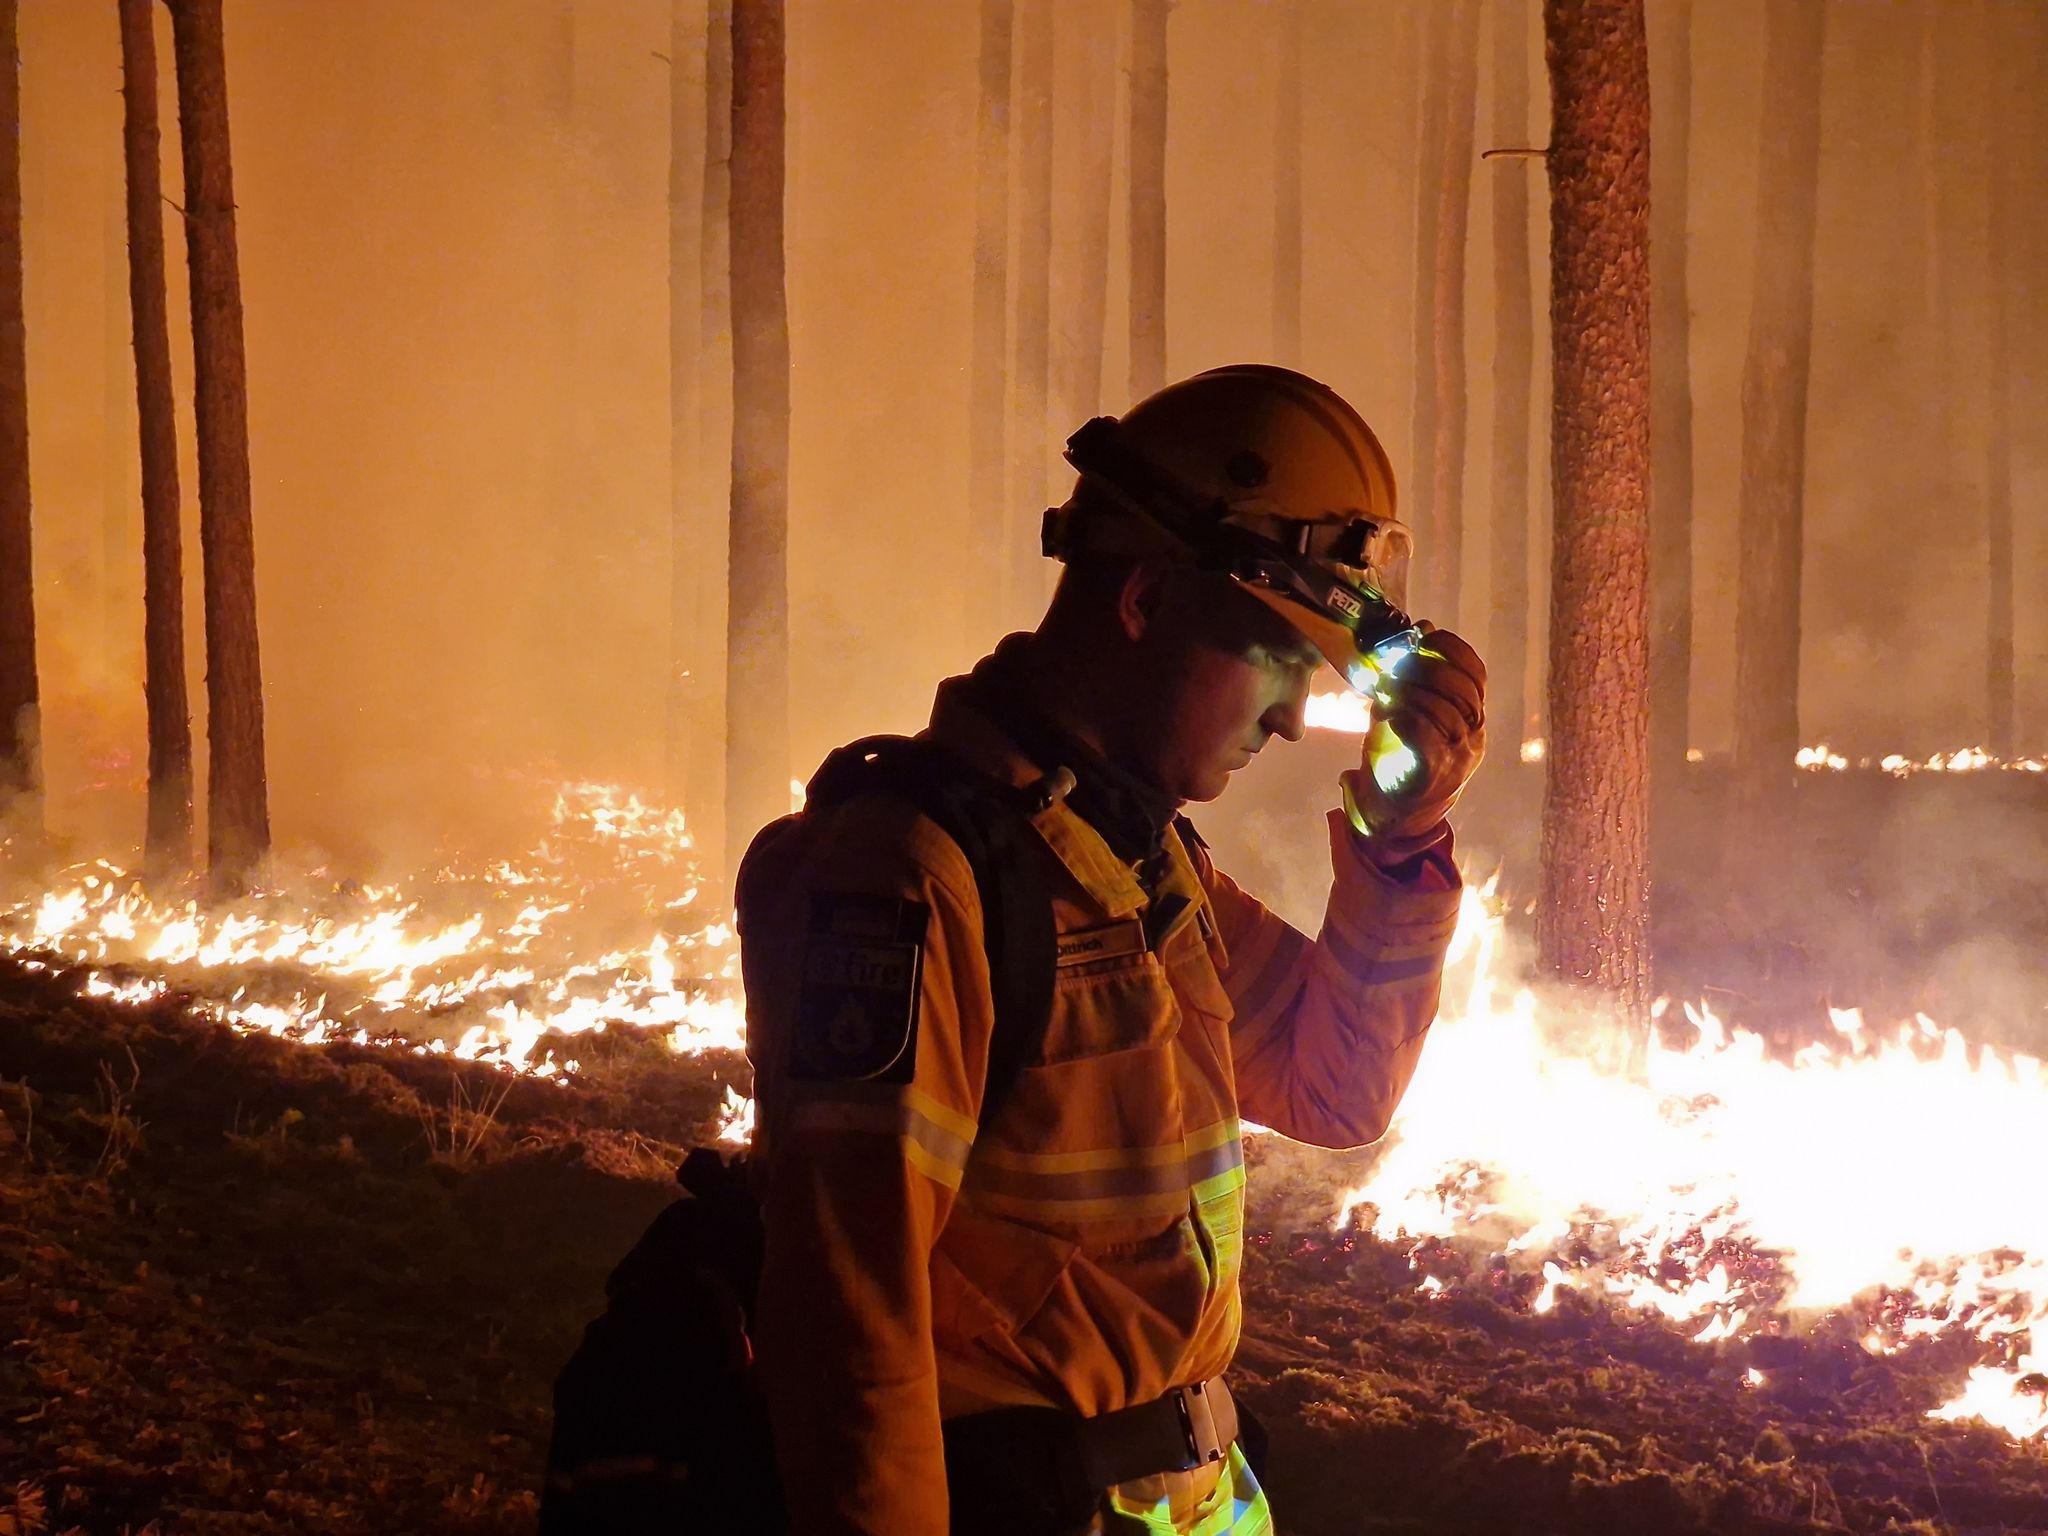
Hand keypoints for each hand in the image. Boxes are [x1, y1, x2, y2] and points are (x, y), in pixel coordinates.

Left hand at [1339, 626, 1485, 861]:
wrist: (1396, 818)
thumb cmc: (1402, 759)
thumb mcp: (1412, 712)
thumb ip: (1416, 677)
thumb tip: (1421, 630)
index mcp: (1472, 720)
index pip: (1476, 675)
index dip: (1452, 650)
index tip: (1424, 636)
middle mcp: (1472, 739)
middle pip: (1462, 691)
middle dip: (1426, 669)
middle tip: (1396, 665)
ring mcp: (1457, 760)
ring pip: (1445, 713)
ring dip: (1411, 693)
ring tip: (1386, 689)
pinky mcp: (1433, 778)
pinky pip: (1427, 742)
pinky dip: (1407, 722)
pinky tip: (1389, 715)